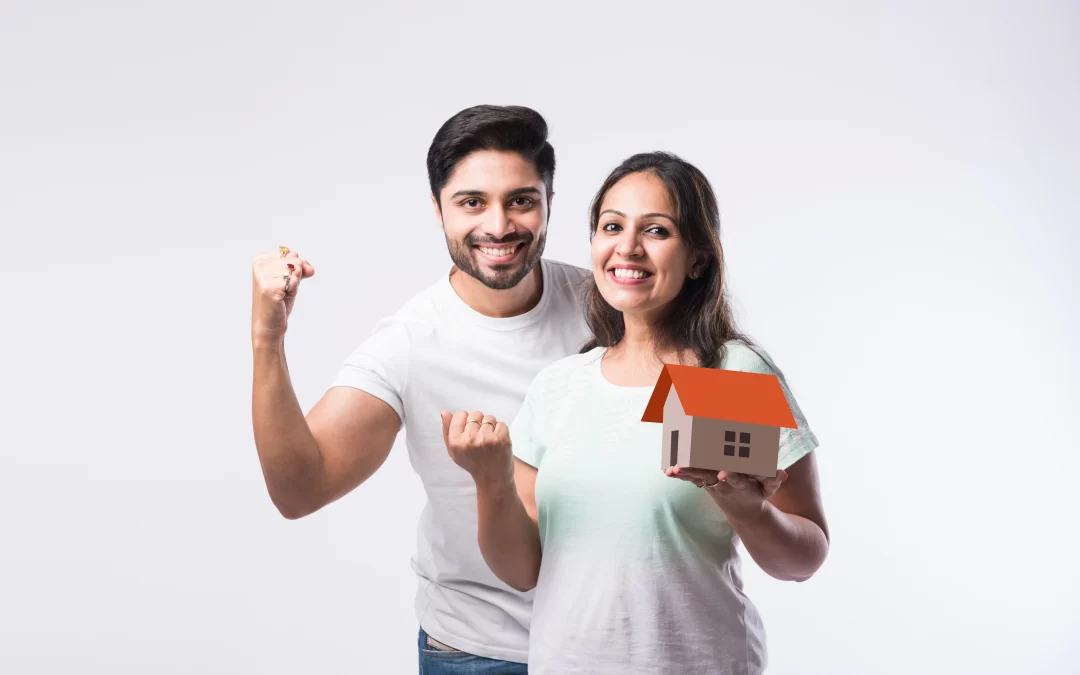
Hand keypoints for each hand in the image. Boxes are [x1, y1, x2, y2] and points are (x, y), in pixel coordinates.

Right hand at [251, 248, 315, 342]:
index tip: (283, 282)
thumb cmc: (279, 302)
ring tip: (282, 294)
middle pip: (295, 260)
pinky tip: (281, 298)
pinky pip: (294, 281)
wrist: (269, 325)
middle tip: (283, 290)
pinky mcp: (268, 288)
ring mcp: (262, 276)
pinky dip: (293, 291)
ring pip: (296, 270)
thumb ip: (301, 268)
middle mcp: (259, 265)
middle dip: (295, 277)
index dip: (295, 269)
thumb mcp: (291, 279)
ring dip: (294, 285)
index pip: (292, 253)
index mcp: (260, 259)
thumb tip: (310, 269)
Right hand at [441, 410, 512, 488]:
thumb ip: (447, 431)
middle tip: (480, 438)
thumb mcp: (454, 451)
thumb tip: (444, 412)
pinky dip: (500, 431)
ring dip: (490, 426)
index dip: (465, 420)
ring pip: (489, 418)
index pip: (460, 415)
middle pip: (475, 414)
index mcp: (456, 442)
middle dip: (478, 423)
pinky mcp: (501, 439)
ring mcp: (487, 438)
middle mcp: (470, 439)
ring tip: (489, 441)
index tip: (469, 430)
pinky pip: (500, 423)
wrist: (493, 479)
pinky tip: (497, 442)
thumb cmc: (472, 464)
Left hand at [665, 465, 787, 522]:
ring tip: (670, 470)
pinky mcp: (705, 483)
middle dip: (695, 472)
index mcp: (740, 485)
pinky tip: (667, 470)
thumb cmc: (757, 494)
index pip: (735, 480)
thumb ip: (773, 480)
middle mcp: (723, 485)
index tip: (723, 474)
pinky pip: (691, 479)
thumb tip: (783, 473)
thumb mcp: (768, 490)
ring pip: (697, 477)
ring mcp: (712, 485)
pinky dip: (680, 475)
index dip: (730, 477)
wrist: (744, 512)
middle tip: (680, 468)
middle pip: (708, 477)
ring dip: (684, 474)